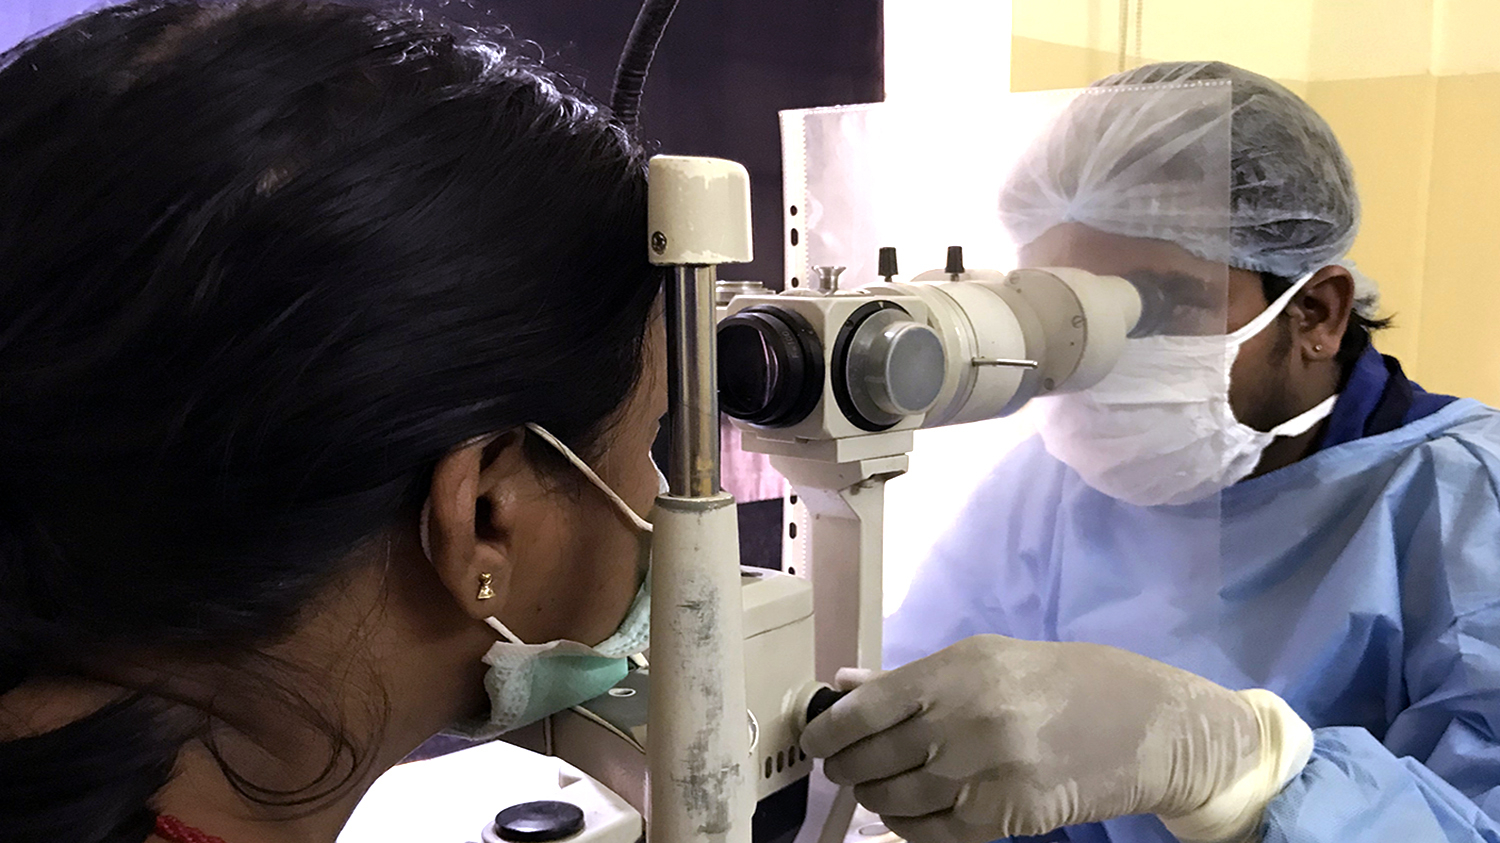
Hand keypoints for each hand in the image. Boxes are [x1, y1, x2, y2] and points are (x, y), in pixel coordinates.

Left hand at [801, 635, 1310, 842]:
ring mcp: (984, 772)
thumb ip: (908, 678)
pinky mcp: (1003, 816)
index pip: (863, 710)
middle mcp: (964, 720)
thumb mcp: (983, 659)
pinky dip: (907, 829)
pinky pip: (930, 834)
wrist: (1140, 724)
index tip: (813, 741)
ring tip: (878, 789)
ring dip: (875, 800)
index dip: (826, 732)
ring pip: (894, 801)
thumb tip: (841, 686)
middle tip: (843, 769)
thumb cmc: (1056, 682)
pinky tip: (907, 816)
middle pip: (871, 759)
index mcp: (954, 672)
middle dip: (846, 769)